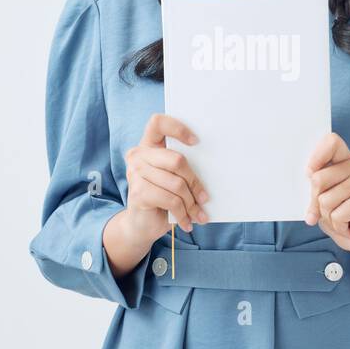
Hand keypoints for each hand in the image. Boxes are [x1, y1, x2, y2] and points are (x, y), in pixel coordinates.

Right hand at [121, 113, 210, 242]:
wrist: (141, 225)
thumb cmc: (162, 198)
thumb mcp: (173, 179)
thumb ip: (182, 167)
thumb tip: (215, 167)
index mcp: (148, 145)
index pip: (158, 123)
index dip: (178, 128)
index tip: (196, 142)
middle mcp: (138, 155)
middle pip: (176, 159)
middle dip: (195, 182)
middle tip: (205, 198)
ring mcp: (135, 173)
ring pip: (177, 184)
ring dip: (191, 203)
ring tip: (199, 215)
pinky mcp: (138, 192)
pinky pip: (171, 200)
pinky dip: (183, 214)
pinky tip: (187, 223)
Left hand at [304, 132, 349, 260]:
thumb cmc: (343, 218)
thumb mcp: (322, 201)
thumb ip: (315, 189)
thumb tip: (308, 179)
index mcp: (345, 160)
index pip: (331, 142)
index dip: (317, 155)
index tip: (309, 173)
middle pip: (317, 179)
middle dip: (316, 203)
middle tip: (329, 212)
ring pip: (325, 200)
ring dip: (328, 218)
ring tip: (342, 219)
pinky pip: (337, 215)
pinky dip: (339, 226)